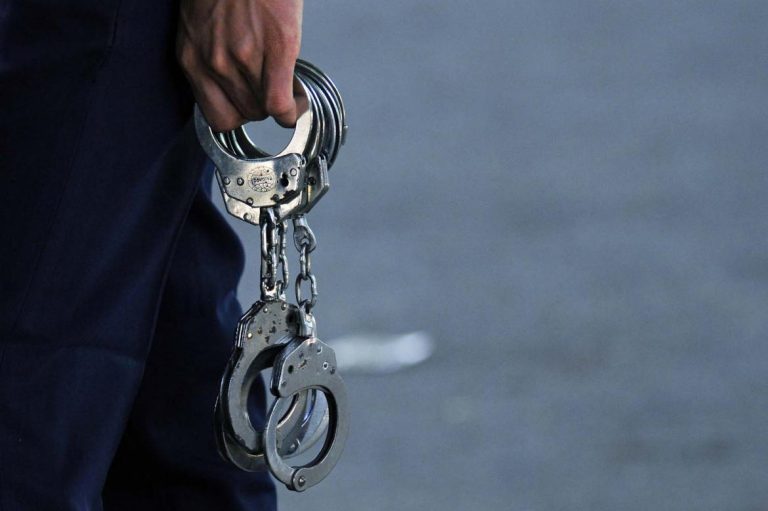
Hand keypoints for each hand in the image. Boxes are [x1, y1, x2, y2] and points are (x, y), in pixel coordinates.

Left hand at [177, 0, 302, 130]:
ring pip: (263, 110)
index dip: (239, 115)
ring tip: (290, 92)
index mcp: (191, 57)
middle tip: (274, 93)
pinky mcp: (273, 51)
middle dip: (262, 108)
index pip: (215, 116)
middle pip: (243, 115)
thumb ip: (211, 53)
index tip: (251, 107)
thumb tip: (232, 79)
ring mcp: (242, 59)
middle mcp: (212, 63)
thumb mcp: (201, 23)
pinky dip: (292, 109)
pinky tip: (298, 101)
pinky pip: (279, 104)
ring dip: (281, 107)